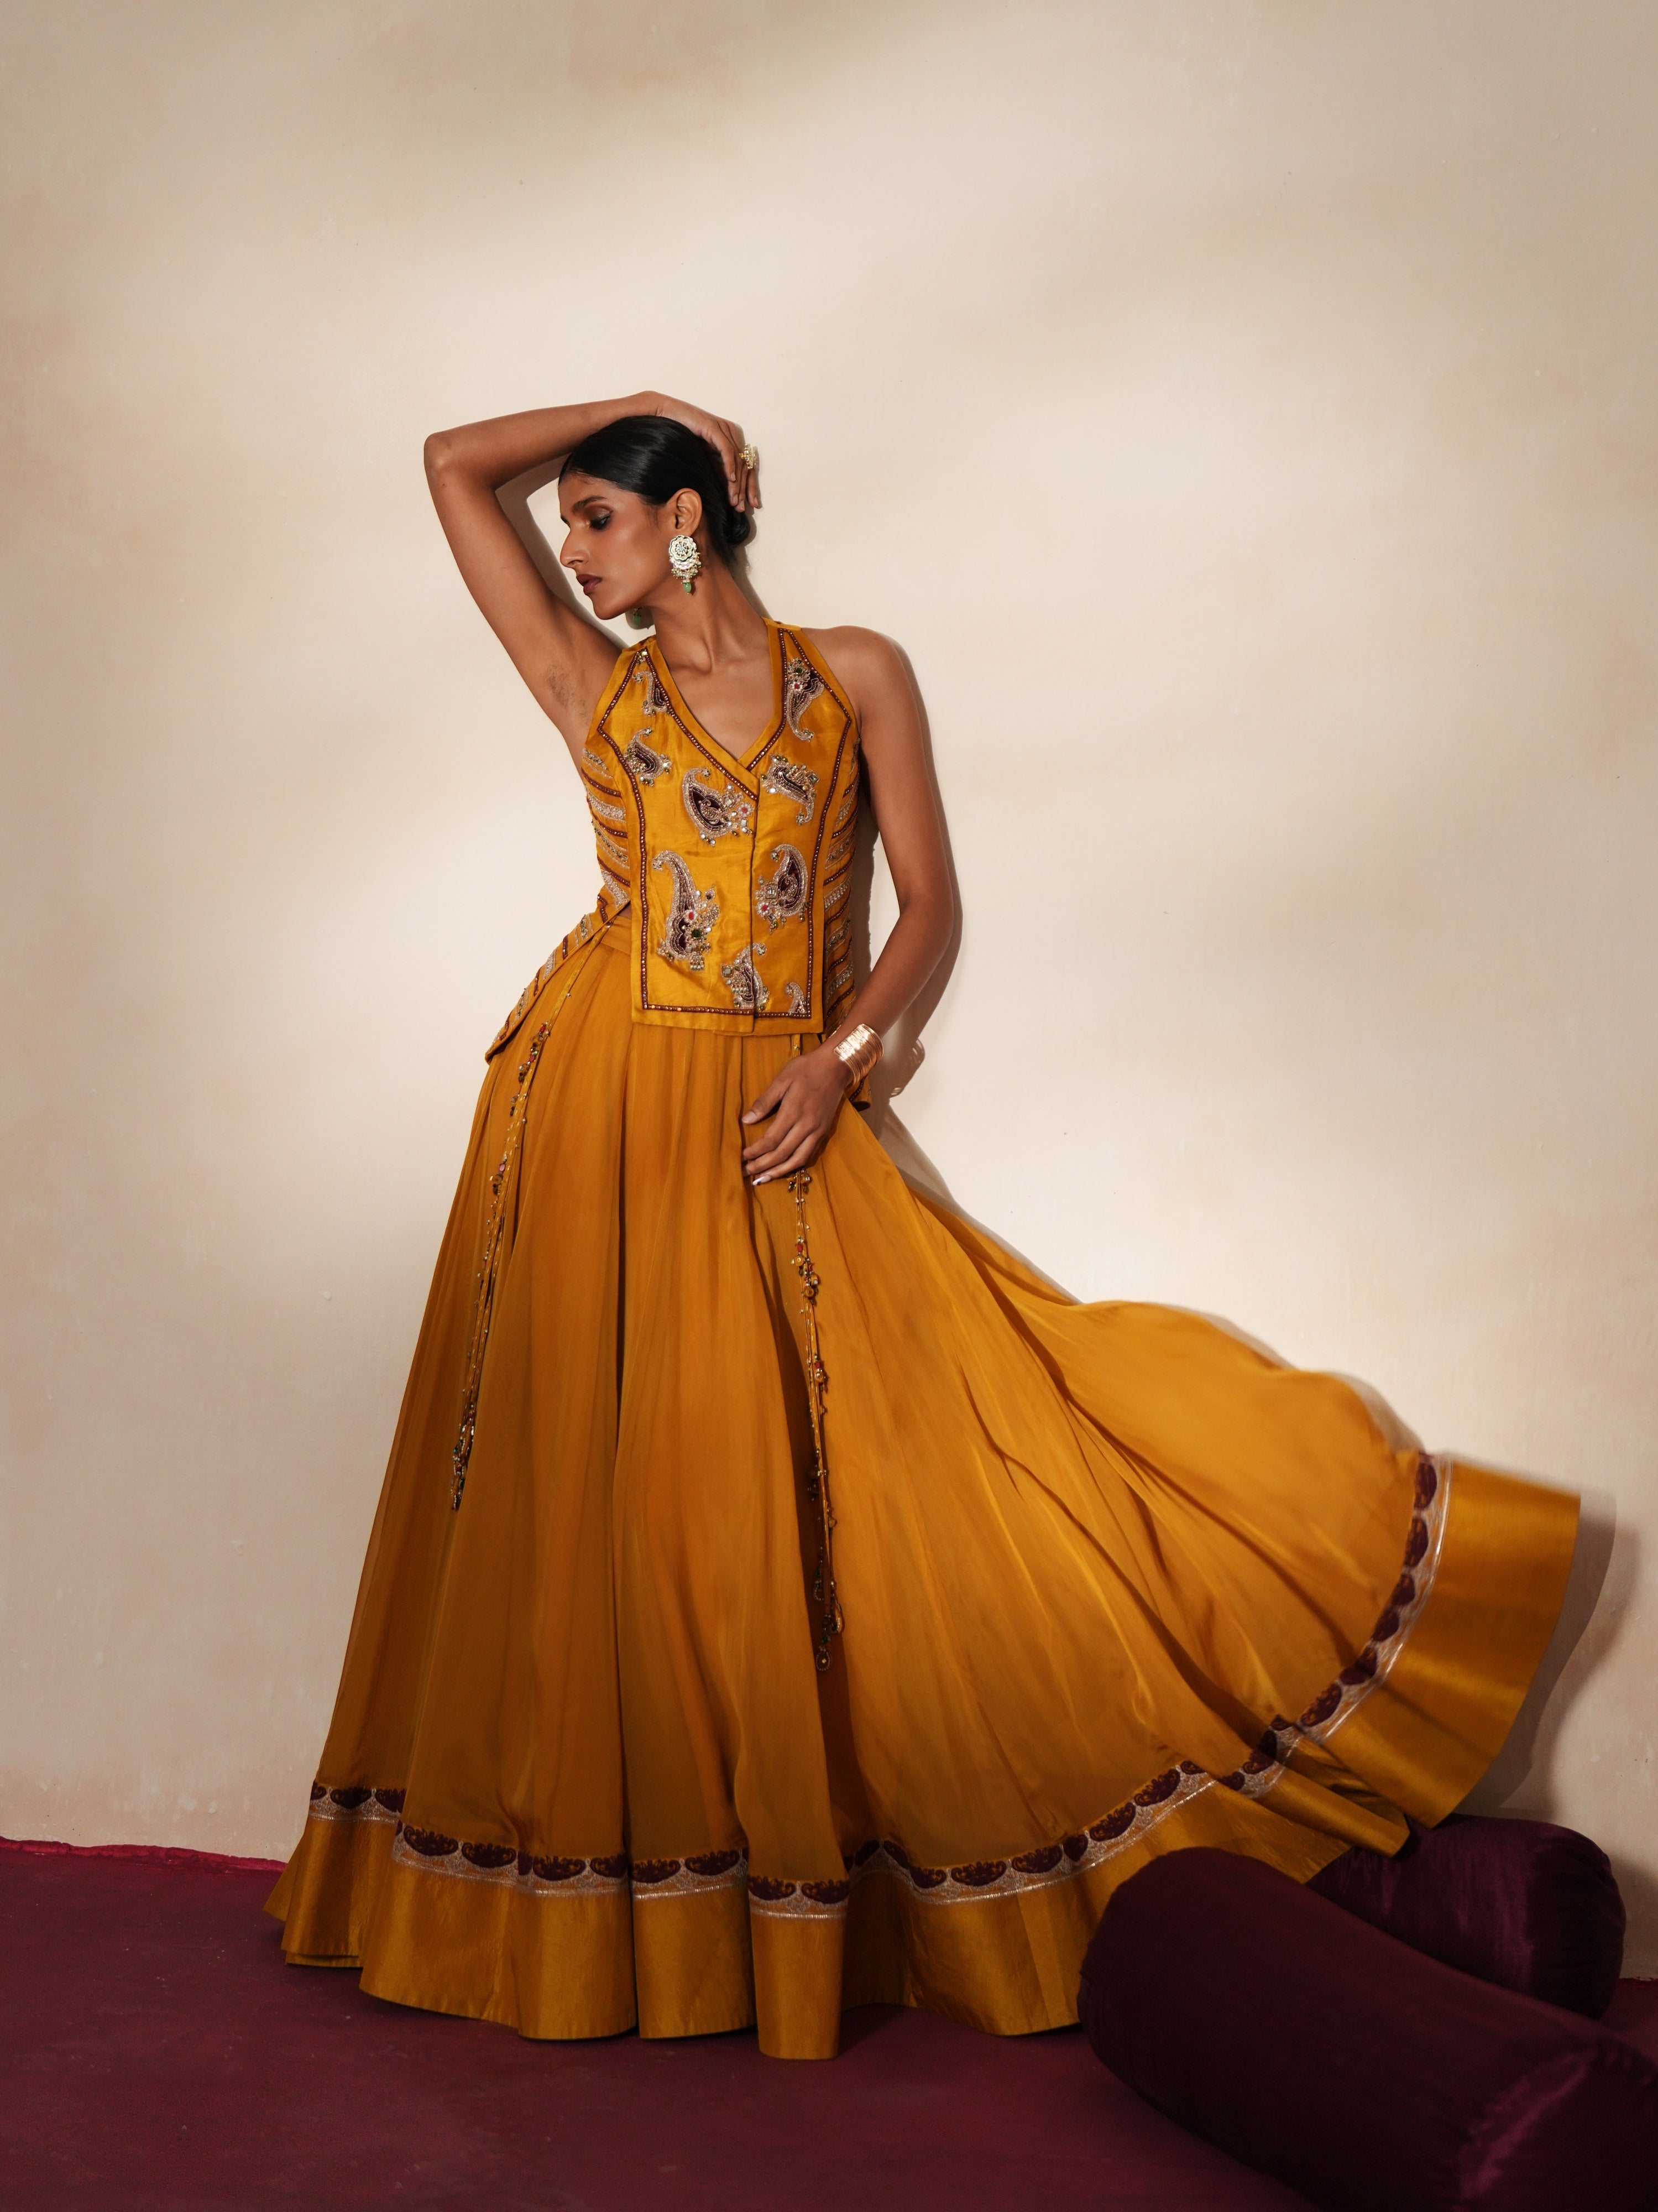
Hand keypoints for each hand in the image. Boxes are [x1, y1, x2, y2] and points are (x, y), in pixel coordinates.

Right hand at [645, 392, 759, 511]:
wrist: (665, 416)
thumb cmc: (682, 436)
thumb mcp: (704, 458)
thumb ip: (717, 471)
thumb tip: (728, 494)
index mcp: (731, 438)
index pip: (746, 466)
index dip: (749, 487)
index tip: (751, 506)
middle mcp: (731, 432)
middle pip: (745, 465)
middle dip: (745, 489)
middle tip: (742, 508)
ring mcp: (724, 429)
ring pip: (737, 460)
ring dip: (737, 483)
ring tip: (734, 500)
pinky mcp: (714, 427)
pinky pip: (726, 450)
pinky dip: (730, 466)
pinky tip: (730, 480)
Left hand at [740, 1046, 849, 1183]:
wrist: (837, 1066)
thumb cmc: (806, 1069)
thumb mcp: (782, 1079)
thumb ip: (764, 1101)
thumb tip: (746, 1120)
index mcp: (794, 1111)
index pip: (771, 1140)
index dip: (755, 1152)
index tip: (742, 1156)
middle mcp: (807, 1125)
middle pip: (782, 1154)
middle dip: (762, 1166)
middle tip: (745, 1173)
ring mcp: (818, 1131)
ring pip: (797, 1159)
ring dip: (778, 1172)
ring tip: (762, 1179)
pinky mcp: (824, 1132)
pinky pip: (808, 1155)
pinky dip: (794, 1165)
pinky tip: (783, 1169)